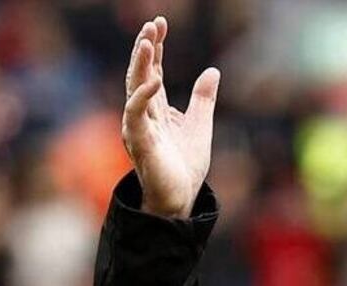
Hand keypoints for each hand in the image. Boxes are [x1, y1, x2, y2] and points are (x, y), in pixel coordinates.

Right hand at [123, 16, 219, 217]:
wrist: (181, 200)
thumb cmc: (185, 167)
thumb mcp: (201, 125)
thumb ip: (203, 99)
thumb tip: (213, 71)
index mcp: (157, 109)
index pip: (154, 71)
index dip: (157, 48)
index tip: (161, 24)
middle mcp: (144, 114)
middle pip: (141, 74)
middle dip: (146, 48)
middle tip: (152, 24)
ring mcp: (139, 127)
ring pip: (134, 88)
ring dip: (140, 64)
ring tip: (148, 41)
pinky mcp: (140, 142)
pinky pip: (135, 114)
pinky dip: (142, 96)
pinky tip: (154, 79)